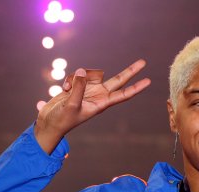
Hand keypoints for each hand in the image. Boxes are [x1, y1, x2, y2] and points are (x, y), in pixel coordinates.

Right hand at [35, 59, 150, 153]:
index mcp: (102, 103)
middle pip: (118, 80)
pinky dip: (69, 80)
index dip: (136, 88)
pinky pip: (76, 75)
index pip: (123, 94)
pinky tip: (63, 89)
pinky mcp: (78, 85)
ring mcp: (89, 89)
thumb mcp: (72, 104)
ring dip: (77, 79)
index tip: (148, 81)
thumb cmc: (63, 119)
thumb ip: (79, 87)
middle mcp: (98, 95)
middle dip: (130, 71)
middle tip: (143, 62)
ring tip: (67, 90)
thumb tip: (82, 71)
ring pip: (89, 74)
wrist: (50, 122)